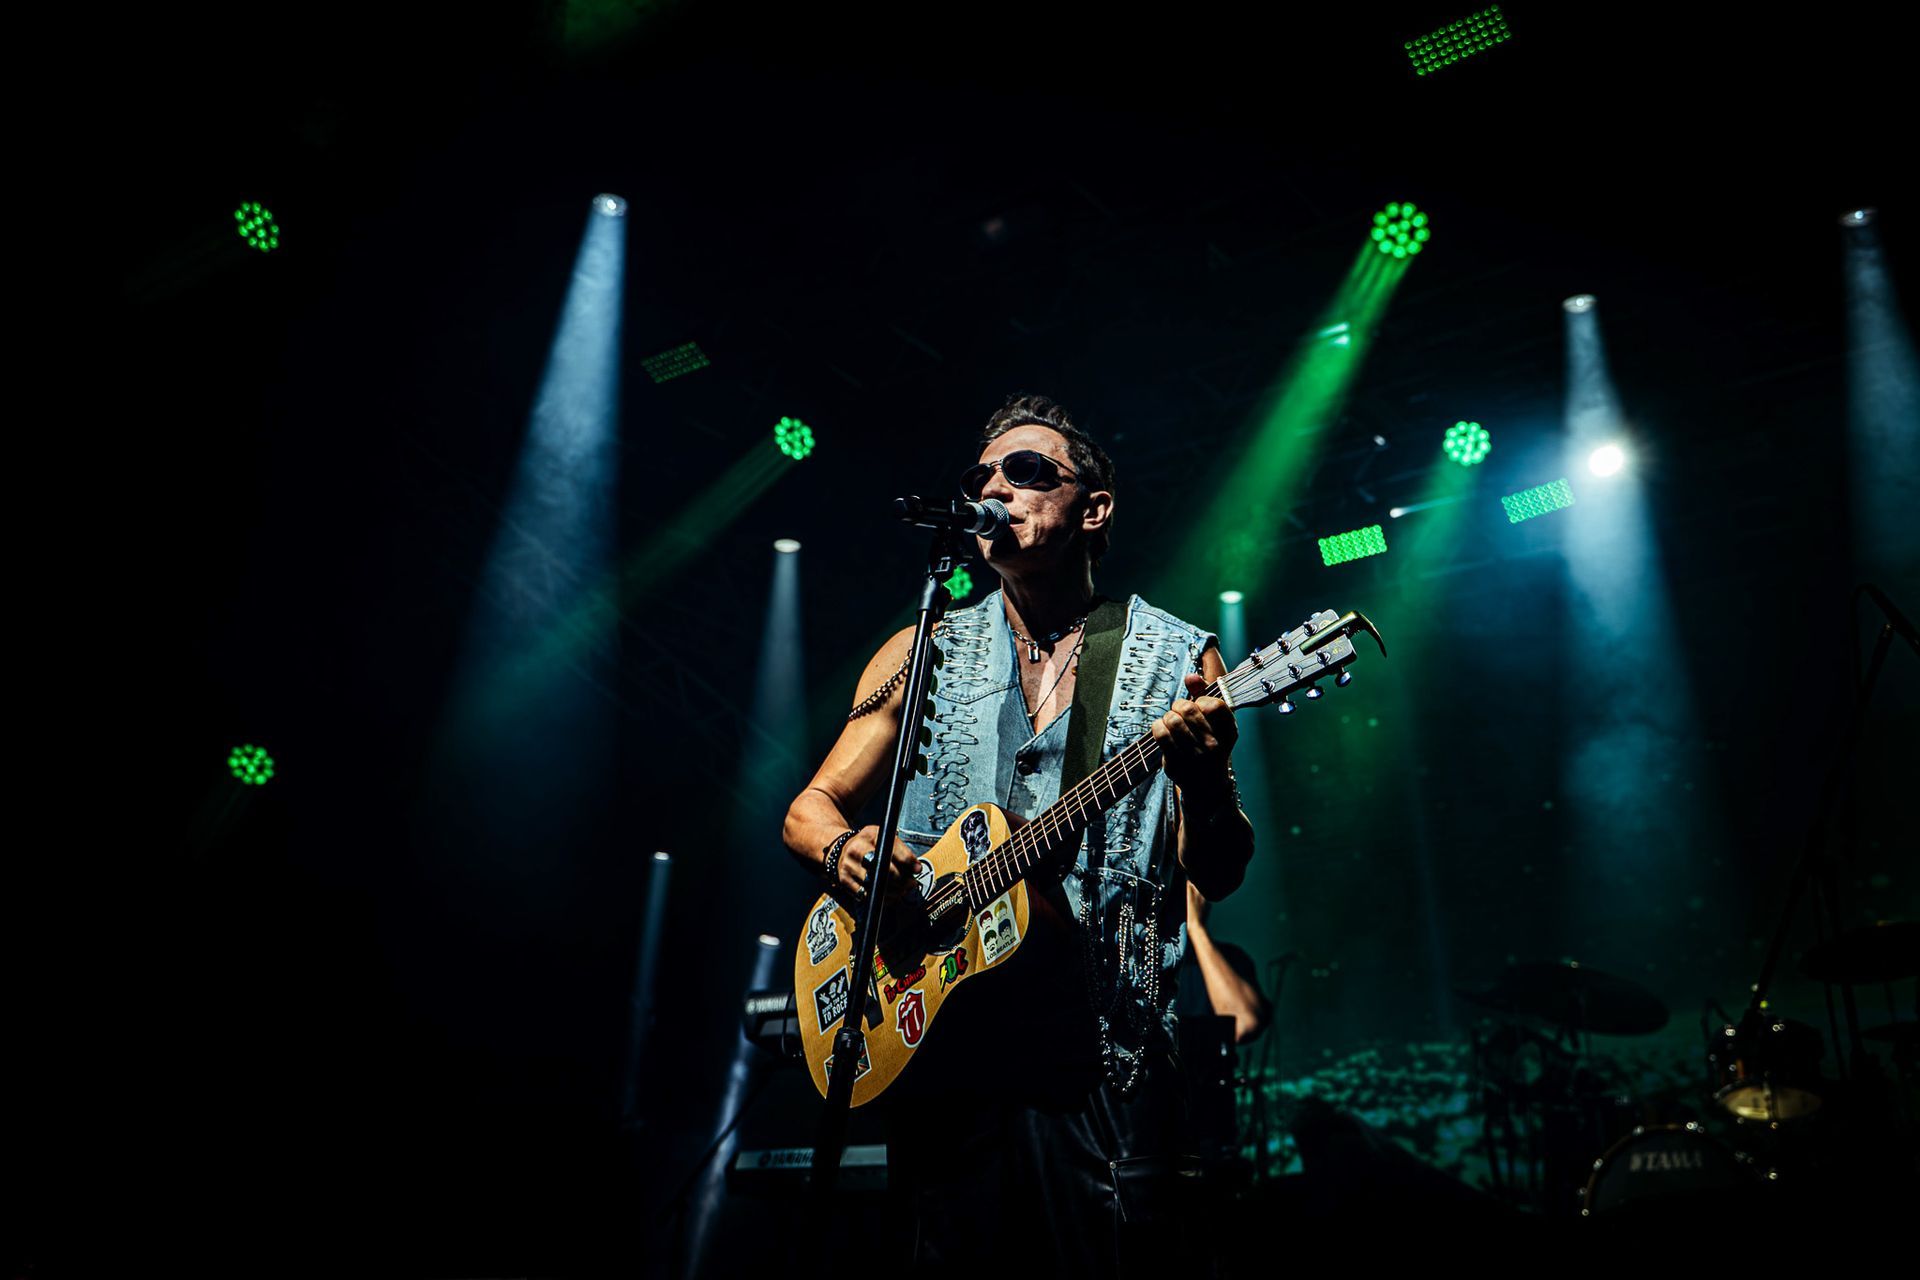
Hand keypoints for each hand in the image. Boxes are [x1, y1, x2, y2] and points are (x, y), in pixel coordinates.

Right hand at [832, 826, 920, 902]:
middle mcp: (857, 849)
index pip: (891, 849)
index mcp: (870, 835)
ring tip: (902, 891)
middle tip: (911, 884)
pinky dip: (880, 899)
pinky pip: (865, 895)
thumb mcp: (883, 838)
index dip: (907, 861)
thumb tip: (917, 869)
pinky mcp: (844, 880)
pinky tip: (889, 897)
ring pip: (875, 885)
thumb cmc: (869, 844)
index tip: (917, 870)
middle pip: (883, 869)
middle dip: (901, 879)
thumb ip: (901, 851)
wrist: (841, 848)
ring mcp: (849, 866)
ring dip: (893, 892)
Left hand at [1153, 672, 1236, 799]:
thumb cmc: (1209, 742)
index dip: (1201, 700)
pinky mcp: (1176, 764)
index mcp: (1229, 732)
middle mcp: (1214, 746)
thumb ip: (1204, 693)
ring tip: (1172, 722)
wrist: (1206, 784)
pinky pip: (1160, 733)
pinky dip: (1157, 726)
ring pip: (1171, 720)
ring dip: (1168, 717)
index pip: (1213, 705)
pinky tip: (1163, 730)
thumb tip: (1191, 676)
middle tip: (1179, 712)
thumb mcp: (1215, 720)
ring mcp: (1195, 757)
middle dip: (1179, 705)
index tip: (1200, 707)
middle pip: (1187, 708)